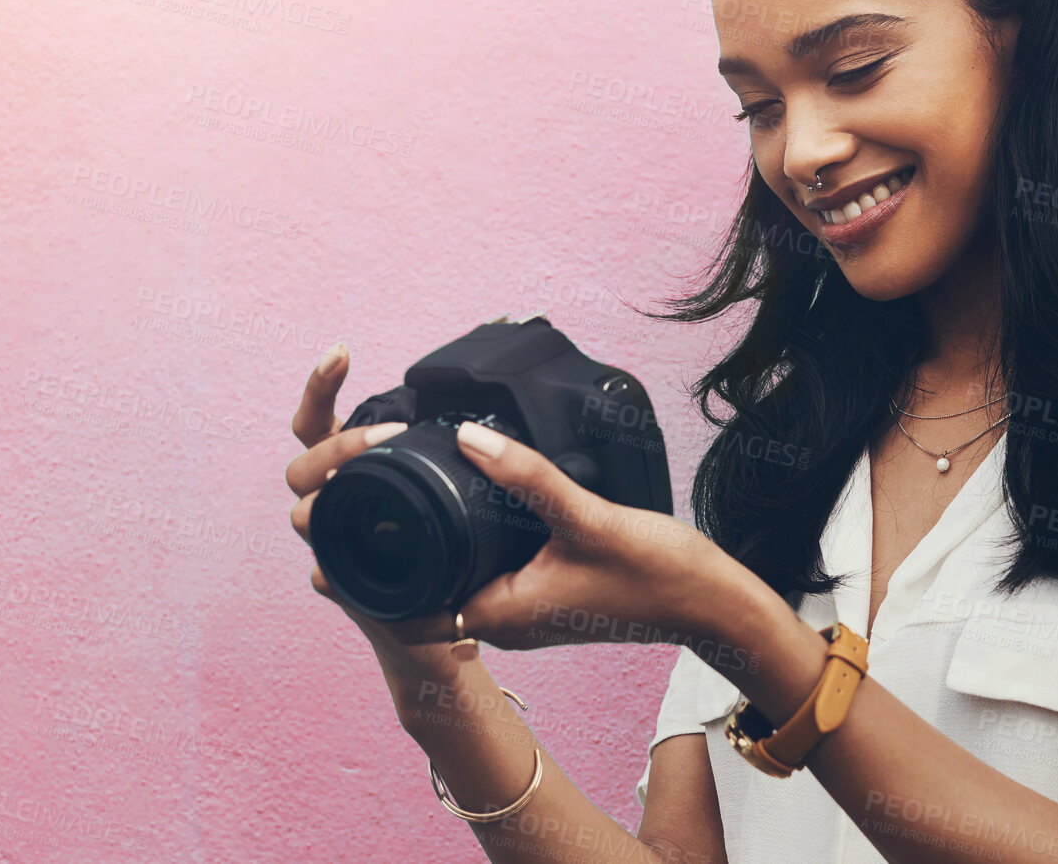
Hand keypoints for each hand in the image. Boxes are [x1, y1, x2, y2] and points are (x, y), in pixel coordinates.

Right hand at [284, 342, 460, 689]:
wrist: (440, 630)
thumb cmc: (444, 553)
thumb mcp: (455, 499)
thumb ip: (460, 465)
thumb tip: (479, 430)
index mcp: (352, 472)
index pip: (317, 421)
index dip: (321, 386)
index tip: (340, 350)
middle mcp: (331, 502)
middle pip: (302, 463)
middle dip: (337, 446)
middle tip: (384, 435)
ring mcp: (331, 542)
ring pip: (304, 511)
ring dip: (330, 494)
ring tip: (367, 481)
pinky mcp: (343, 586)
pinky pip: (325, 575)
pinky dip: (332, 570)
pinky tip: (339, 568)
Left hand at [374, 417, 758, 660]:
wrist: (711, 603)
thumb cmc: (656, 573)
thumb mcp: (585, 516)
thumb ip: (525, 475)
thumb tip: (463, 437)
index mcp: (498, 615)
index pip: (405, 603)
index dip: (367, 566)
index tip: (346, 514)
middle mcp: (502, 620)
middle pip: (421, 588)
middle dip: (389, 546)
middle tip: (364, 485)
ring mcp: (521, 609)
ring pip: (451, 577)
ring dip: (426, 542)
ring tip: (399, 485)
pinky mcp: (541, 593)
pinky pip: (483, 570)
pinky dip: (463, 541)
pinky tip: (463, 500)